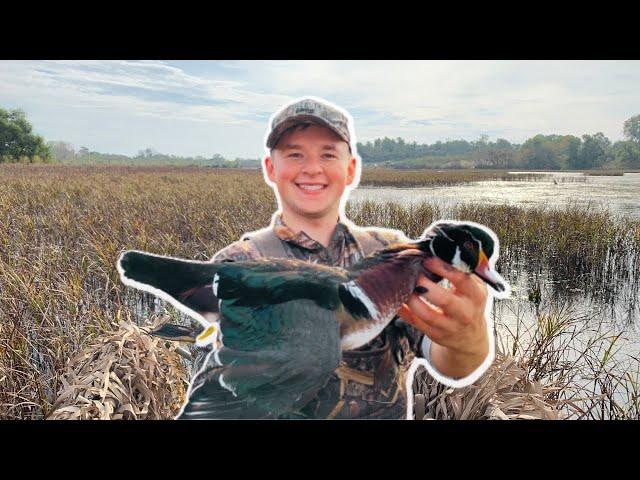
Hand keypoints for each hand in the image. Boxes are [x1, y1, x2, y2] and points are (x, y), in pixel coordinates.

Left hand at [397, 256, 489, 377]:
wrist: (470, 337)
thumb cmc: (468, 302)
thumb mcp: (474, 287)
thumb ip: (462, 270)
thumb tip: (439, 248)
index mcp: (476, 295)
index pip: (461, 279)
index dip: (443, 268)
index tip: (427, 259)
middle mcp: (465, 313)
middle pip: (444, 300)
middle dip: (425, 285)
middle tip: (413, 274)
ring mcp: (450, 326)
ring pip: (427, 314)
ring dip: (411, 299)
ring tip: (402, 286)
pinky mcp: (436, 335)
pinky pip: (416, 323)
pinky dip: (404, 311)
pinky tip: (397, 299)